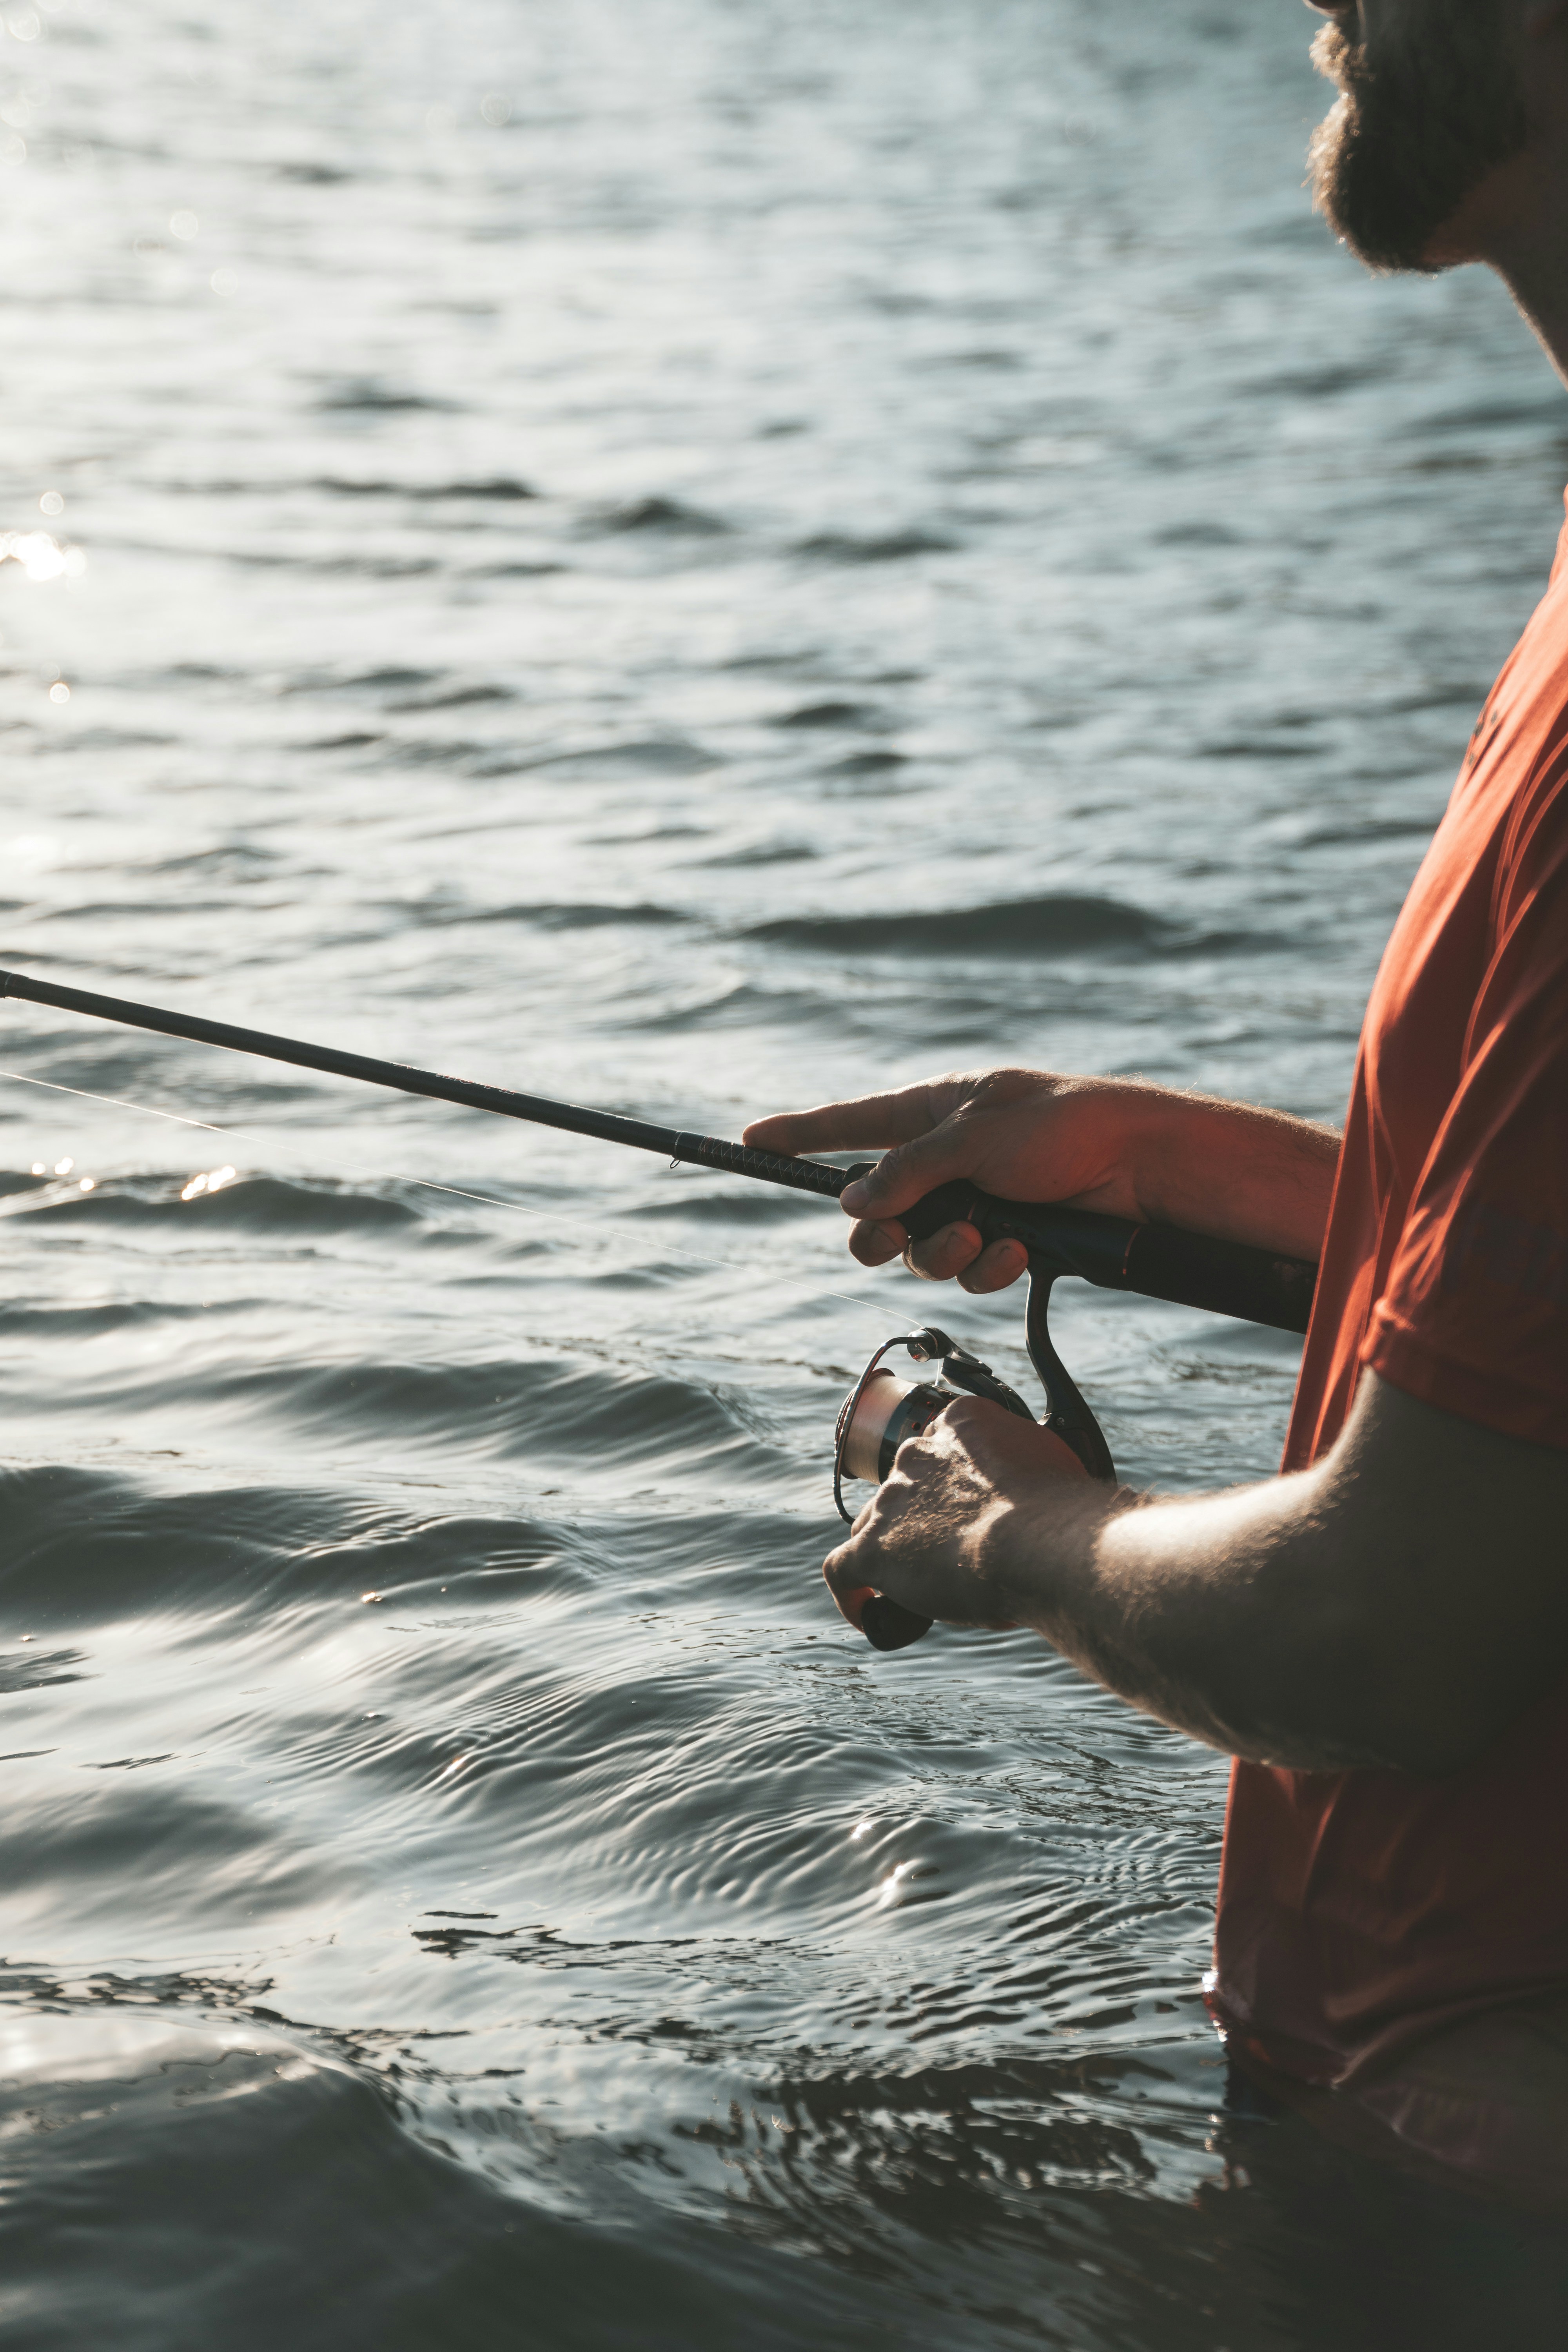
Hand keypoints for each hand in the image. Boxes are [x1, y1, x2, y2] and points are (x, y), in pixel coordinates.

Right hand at [745, 1069, 1338, 1278]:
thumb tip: (851, 1207)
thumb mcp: (973, 1138)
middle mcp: (946, 1160)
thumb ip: (906, 1173)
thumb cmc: (1063, 1126)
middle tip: (897, 1238)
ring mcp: (976, 1202)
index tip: (748, 1140)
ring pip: (921, 1252)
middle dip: (883, 1234)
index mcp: (933, 1113)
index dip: (800, 1134)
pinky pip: (969, 1270)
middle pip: (876, 1213)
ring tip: (983, 1233)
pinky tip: (1019, 1248)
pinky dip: (988, 1265)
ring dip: (944, 1251)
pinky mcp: (1009, 1239)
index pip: (850, 1125)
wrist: (1143, 1165)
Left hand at [824, 1396, 1092, 1631]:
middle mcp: (918, 1454)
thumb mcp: (1054, 1470)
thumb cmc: (1063, 1516)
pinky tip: (870, 1614)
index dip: (954, 1488)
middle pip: (907, 1491)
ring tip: (930, 1588)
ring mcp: (891, 1501)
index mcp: (961, 1424)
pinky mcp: (873, 1549)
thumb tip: (1037, 1503)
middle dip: (927, 1522)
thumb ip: (1031, 1475)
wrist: (1041, 1546)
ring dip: (898, 1555)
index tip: (973, 1512)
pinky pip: (843, 1570)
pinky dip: (853, 1594)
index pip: (941, 1452)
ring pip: (876, 1528)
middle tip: (963, 1555)